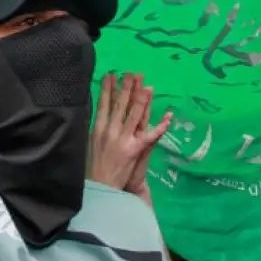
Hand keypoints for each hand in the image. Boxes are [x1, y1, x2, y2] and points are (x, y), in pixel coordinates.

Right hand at [88, 73, 171, 190]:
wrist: (102, 187)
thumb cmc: (96, 165)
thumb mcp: (91, 143)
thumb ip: (98, 126)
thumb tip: (100, 109)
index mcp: (98, 129)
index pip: (103, 104)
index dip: (107, 89)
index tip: (110, 74)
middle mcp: (110, 131)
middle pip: (120, 105)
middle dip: (126, 88)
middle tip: (131, 73)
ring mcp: (123, 139)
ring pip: (135, 115)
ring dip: (142, 100)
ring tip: (146, 86)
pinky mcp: (135, 149)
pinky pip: (151, 136)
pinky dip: (160, 127)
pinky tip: (168, 117)